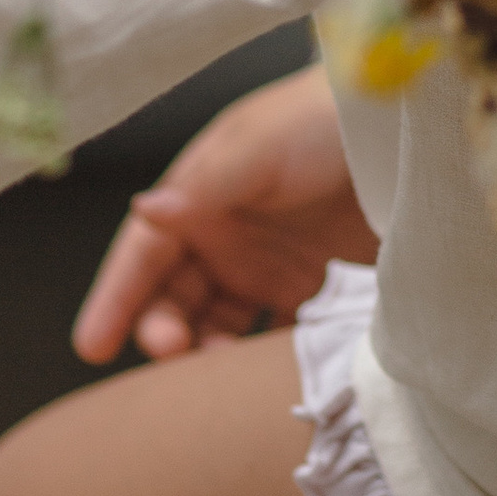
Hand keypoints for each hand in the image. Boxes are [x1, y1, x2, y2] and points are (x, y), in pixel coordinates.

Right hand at [72, 60, 374, 366]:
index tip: (91, 346)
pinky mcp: (319, 293)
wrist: (406, 131)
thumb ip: (206, 185)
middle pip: (175, 300)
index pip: (144, 256)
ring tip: (220, 374)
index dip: (115, 300)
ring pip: (221, 328)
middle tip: (174, 354)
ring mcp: (272, 267)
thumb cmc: (324, 120)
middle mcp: (228, 237)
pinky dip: (265, 360)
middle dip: (164, 333)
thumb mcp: (259, 146)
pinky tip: (268, 375)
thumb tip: (145, 211)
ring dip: (210, 356)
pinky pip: (280, 340)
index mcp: (201, 197)